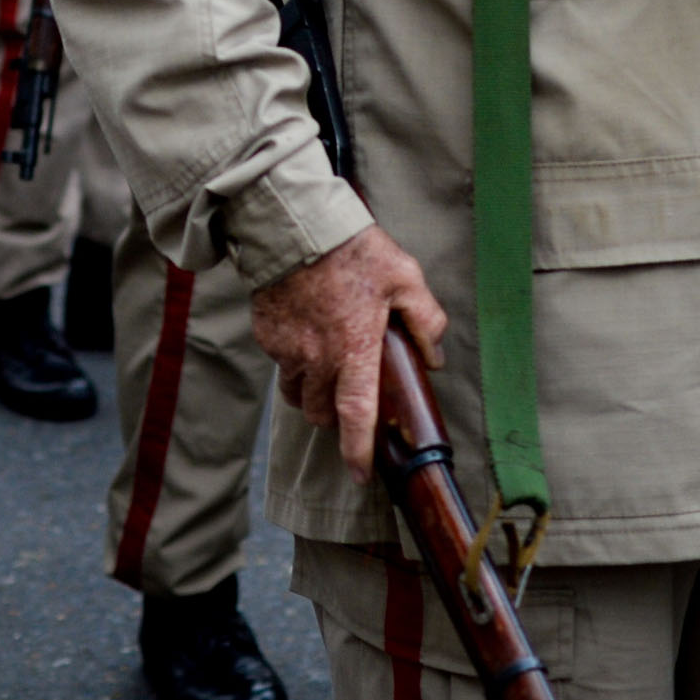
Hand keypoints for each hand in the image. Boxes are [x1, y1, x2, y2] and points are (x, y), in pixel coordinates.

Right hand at [253, 222, 448, 480]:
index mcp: (354, 349)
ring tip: (327, 370)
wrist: (294, 225)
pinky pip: (280, 365)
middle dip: (335, 417)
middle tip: (349, 399)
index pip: (356, 415)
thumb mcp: (405, 277)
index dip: (358, 451)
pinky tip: (307, 336)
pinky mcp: (266, 336)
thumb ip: (424, 320)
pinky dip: (293, 363)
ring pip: (297, 395)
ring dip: (312, 394)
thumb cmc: (355, 250)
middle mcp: (317, 358)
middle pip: (321, 414)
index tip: (361, 475)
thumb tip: (433, 357)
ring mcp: (287, 349)